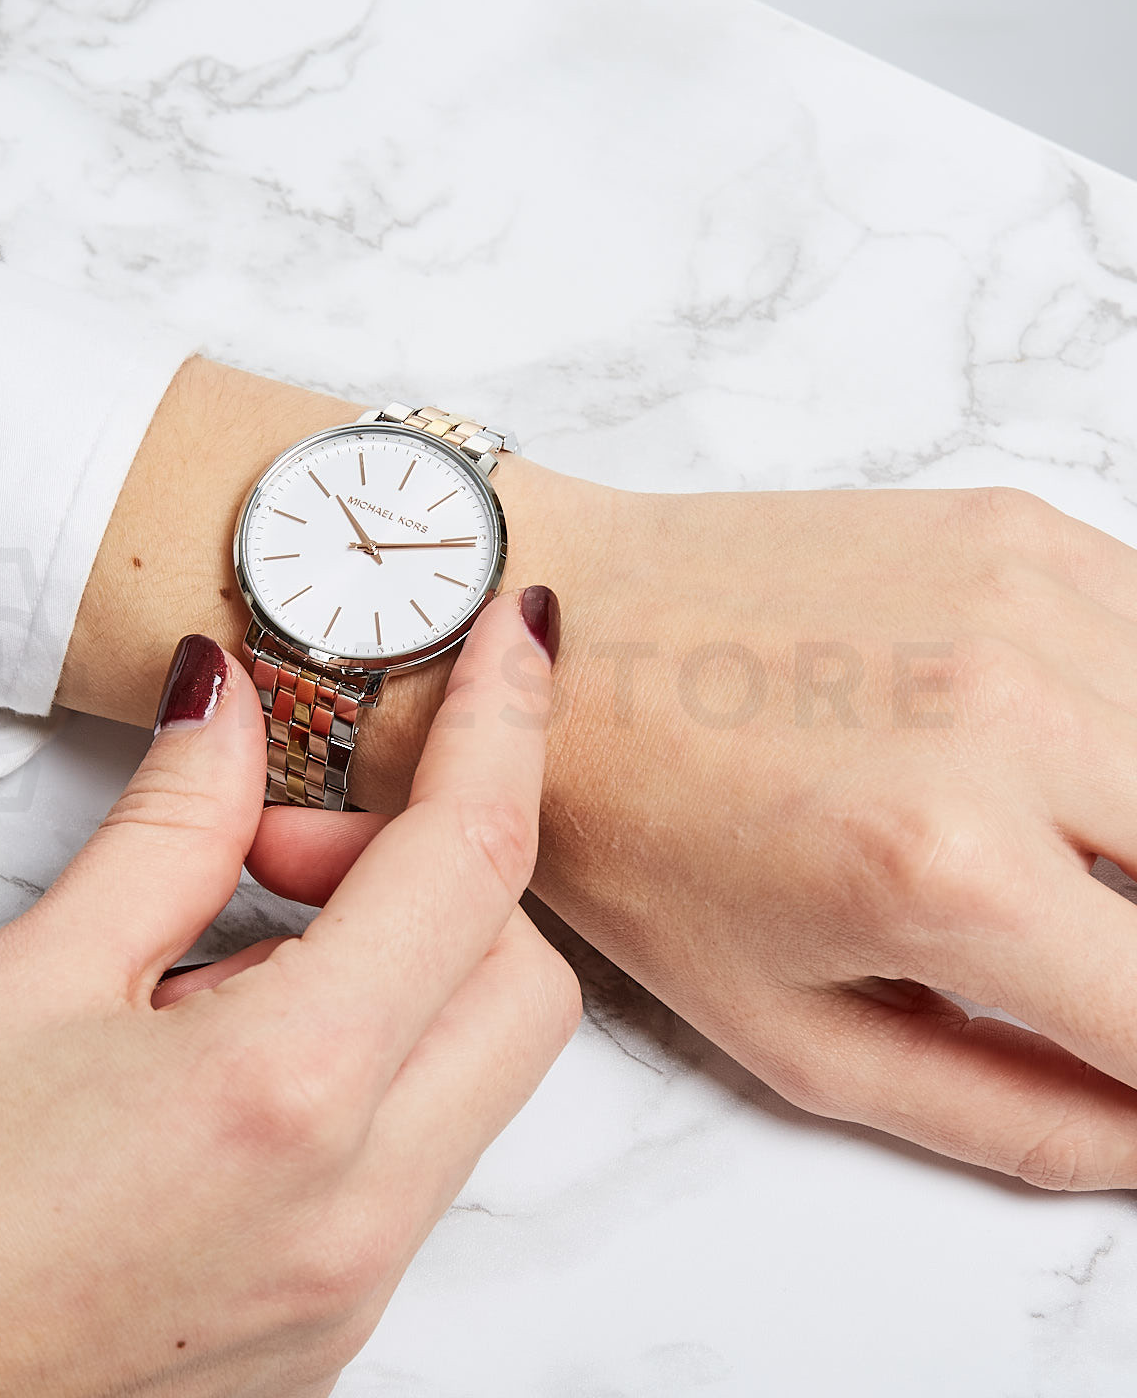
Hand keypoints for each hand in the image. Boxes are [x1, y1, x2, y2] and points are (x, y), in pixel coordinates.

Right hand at [0, 591, 575, 1396]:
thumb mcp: (31, 977)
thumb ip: (171, 824)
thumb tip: (232, 704)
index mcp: (291, 1092)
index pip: (468, 860)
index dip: (510, 719)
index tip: (520, 631)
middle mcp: (363, 1204)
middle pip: (520, 969)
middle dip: (438, 868)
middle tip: (285, 849)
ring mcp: (362, 1276)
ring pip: (485, 1058)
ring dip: (404, 963)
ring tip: (231, 962)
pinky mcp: (339, 1315)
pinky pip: (422, 1141)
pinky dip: (371, 1053)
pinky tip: (237, 1050)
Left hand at [256, 485, 1136, 1192]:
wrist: (561, 644)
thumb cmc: (637, 834)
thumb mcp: (787, 1032)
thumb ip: (998, 1111)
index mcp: (950, 873)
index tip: (1126, 1049)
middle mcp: (1011, 720)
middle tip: (1076, 950)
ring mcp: (1021, 603)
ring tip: (1058, 859)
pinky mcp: (1014, 531)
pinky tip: (1058, 758)